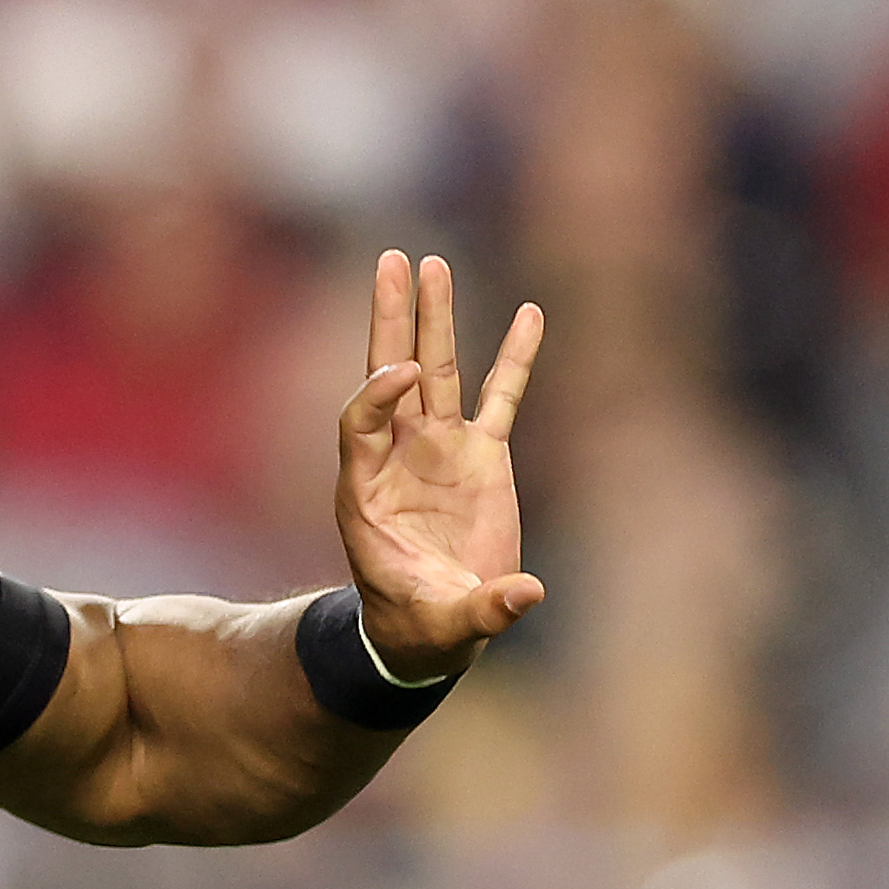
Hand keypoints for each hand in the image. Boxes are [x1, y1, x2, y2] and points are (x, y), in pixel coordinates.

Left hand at [337, 252, 544, 680]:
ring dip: (434, 319)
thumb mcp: (444, 623)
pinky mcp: (482, 456)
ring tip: (432, 262)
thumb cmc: (421, 624)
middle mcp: (397, 456)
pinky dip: (513, 357)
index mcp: (365, 488)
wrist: (431, 628)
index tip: (400, 373)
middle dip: (389, 318)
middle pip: (389, 372)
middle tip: (392, 260)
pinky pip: (500, 396)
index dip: (375, 391)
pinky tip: (529, 313)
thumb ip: (481, 609)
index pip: (360, 418)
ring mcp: (440, 449)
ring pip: (437, 370)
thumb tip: (526, 594)